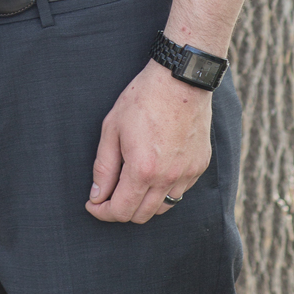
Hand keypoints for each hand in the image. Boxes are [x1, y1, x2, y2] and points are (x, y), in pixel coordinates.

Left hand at [86, 60, 212, 223]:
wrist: (181, 78)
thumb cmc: (143, 98)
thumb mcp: (112, 128)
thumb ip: (103, 167)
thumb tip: (97, 196)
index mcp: (142, 170)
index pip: (120, 211)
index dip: (102, 212)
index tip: (94, 204)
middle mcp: (167, 178)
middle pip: (141, 215)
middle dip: (121, 209)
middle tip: (110, 193)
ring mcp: (187, 173)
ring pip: (162, 207)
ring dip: (144, 202)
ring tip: (133, 182)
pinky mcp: (200, 165)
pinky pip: (180, 191)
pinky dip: (165, 189)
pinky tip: (156, 170)